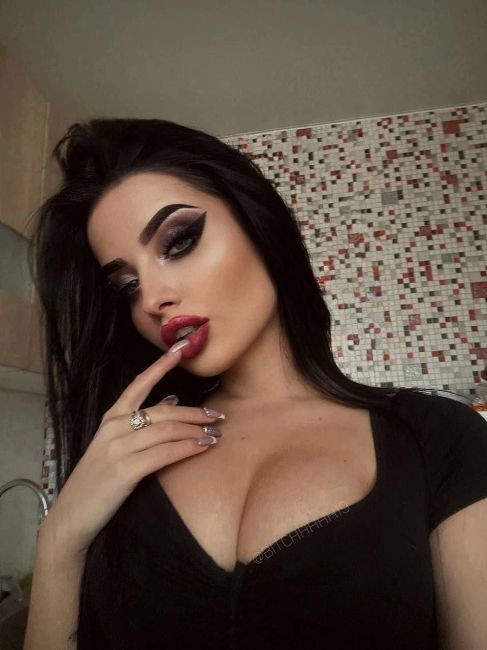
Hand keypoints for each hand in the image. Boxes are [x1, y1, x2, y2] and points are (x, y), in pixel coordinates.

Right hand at [39, 346, 223, 555]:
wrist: (72, 515)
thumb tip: (172, 400)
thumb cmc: (99, 480)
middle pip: (163, 411)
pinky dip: (187, 448)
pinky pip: (165, 453)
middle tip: (218, 416)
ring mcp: (118, 447)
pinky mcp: (125, 470)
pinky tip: (203, 447)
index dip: (161, 365)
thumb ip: (141, 423)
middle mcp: (114, 427)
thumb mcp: (116, 445)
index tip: (181, 349)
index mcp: (111, 418)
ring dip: (196, 430)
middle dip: (194, 412)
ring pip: (167, 430)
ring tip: (216, 434)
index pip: (139, 384)